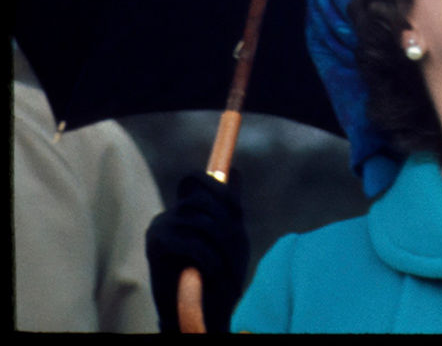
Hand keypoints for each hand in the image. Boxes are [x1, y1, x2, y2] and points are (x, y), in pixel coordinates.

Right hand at [145, 171, 248, 332]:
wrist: (200, 315)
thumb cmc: (219, 277)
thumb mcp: (231, 238)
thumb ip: (230, 207)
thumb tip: (236, 173)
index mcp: (185, 209)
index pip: (197, 179)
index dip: (219, 189)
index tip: (235, 213)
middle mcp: (170, 214)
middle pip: (203, 199)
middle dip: (226, 223)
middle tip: (238, 250)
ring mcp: (160, 227)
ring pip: (200, 220)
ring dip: (220, 245)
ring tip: (225, 269)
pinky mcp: (156, 245)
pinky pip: (190, 241)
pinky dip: (207, 256)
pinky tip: (212, 270)